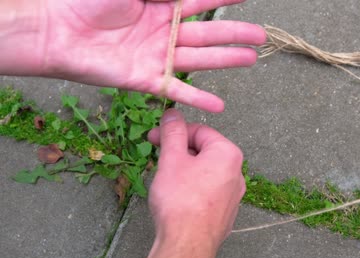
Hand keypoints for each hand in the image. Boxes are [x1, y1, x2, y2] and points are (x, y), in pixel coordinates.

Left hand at [1, 0, 265, 111]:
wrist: (59, 32)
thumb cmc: (88, 1)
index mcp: (161, 7)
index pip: (200, 3)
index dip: (223, 1)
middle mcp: (163, 33)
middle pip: (207, 35)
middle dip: (235, 34)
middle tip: (261, 36)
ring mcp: (157, 57)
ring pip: (199, 60)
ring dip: (225, 61)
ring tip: (251, 59)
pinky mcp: (146, 80)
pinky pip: (176, 91)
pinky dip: (197, 99)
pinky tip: (219, 106)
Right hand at [145, 109, 244, 257]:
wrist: (187, 243)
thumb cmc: (181, 201)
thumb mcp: (172, 159)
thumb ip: (173, 133)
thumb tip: (173, 115)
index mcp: (228, 154)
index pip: (200, 131)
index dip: (175, 131)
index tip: (156, 135)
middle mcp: (236, 173)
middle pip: (203, 151)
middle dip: (179, 152)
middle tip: (159, 157)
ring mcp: (233, 194)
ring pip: (205, 172)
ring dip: (185, 170)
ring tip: (166, 179)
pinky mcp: (225, 211)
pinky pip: (208, 191)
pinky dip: (192, 188)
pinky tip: (178, 198)